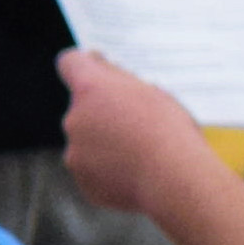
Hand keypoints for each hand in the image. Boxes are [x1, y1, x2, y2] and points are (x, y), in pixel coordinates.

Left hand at [55, 47, 232, 227]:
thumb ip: (121, 81)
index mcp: (90, 88)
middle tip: (135, 122)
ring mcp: (75, 152)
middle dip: (102, 112)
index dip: (85, 64)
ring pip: (87, 141)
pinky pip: (93, 170)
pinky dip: (109, 171)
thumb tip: (106, 74)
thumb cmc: (170, 131)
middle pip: (82, 107)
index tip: (100, 68)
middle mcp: (74, 118)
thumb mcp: (153, 91)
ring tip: (141, 153)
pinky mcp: (83, 181)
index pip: (70, 62)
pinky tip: (136, 174)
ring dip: (105, 143)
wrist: (173, 180)